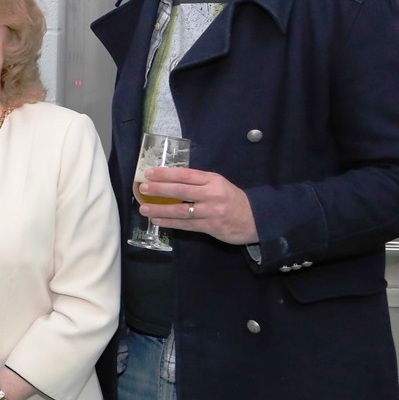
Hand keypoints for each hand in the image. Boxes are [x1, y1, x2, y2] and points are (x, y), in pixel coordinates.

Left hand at [137, 166, 258, 244]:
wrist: (255, 219)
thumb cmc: (232, 199)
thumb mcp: (218, 184)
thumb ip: (198, 182)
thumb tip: (169, 180)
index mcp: (212, 180)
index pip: (185, 174)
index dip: (166, 173)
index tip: (149, 172)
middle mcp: (211, 194)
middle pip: (181, 190)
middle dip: (159, 189)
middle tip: (143, 188)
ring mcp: (211, 211)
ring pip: (181, 210)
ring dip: (160, 209)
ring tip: (144, 209)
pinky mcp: (210, 227)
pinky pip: (186, 225)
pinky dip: (170, 223)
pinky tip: (158, 221)